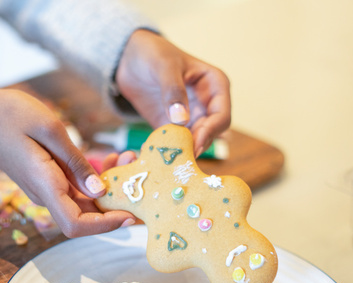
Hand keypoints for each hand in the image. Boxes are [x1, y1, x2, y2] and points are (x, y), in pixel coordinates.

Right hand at [0, 89, 134, 237]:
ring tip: (131, 158)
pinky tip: (115, 159)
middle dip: (118, 203)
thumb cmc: (8, 115)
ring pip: (86, 202)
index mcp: (44, 185)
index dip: (105, 226)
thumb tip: (100, 191)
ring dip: (112, 188)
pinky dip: (99, 178)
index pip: (75, 225)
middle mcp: (47, 194)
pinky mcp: (50, 181)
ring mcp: (48, 189)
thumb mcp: (48, 128)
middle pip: (86, 217)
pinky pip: (78, 189)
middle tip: (144, 177)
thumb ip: (76, 162)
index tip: (131, 215)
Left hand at [115, 29, 230, 155]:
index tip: (195, 143)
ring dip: (182, 151)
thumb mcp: (164, 66)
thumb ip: (173, 91)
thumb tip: (182, 120)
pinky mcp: (173, 127)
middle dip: (196, 145)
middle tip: (180, 157)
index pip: (222, 115)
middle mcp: (207, 104)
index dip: (211, 131)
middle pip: (210, 134)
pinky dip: (168, 150)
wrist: (129, 58)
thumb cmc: (152, 53)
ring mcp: (191, 117)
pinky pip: (176, 143)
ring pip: (194, 142)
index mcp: (215, 86)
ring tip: (166, 159)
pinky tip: (155, 155)